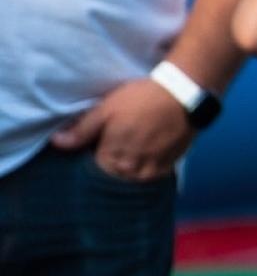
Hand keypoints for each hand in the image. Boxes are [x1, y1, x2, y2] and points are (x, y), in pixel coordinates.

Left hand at [51, 78, 193, 180]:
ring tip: (130, 155)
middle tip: (113, 148)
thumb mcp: (105, 110)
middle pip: (116, 178)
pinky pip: (154, 176)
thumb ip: (82, 131)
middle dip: (112, 168)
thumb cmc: (139, 99)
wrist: (181, 95)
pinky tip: (146, 156)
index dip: (94, 160)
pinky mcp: (171, 164)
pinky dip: (148, 169)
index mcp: (114, 157)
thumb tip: (56, 143)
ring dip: (130, 171)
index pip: (96, 172)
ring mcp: (154, 168)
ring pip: (135, 179)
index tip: (96, 147)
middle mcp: (134, 169)